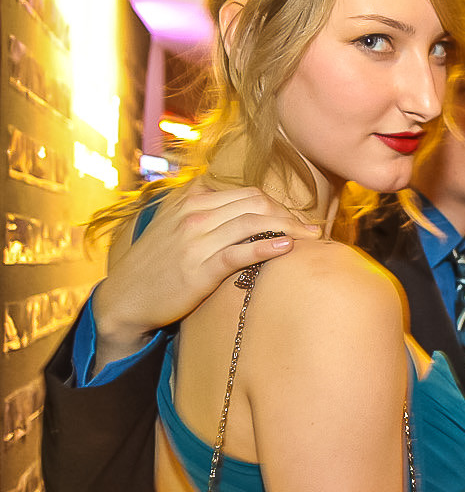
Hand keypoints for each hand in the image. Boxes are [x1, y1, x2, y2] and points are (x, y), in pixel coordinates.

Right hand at [91, 184, 318, 367]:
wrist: (126, 298)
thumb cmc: (157, 264)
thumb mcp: (174, 225)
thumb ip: (201, 208)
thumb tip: (231, 198)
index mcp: (191, 201)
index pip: (249, 193)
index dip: (279, 205)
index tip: (296, 219)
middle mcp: (194, 216)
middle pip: (256, 203)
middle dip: (290, 214)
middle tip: (311, 229)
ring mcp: (196, 241)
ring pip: (253, 223)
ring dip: (289, 227)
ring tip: (311, 237)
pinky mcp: (200, 269)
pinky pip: (240, 252)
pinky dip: (268, 247)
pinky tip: (288, 247)